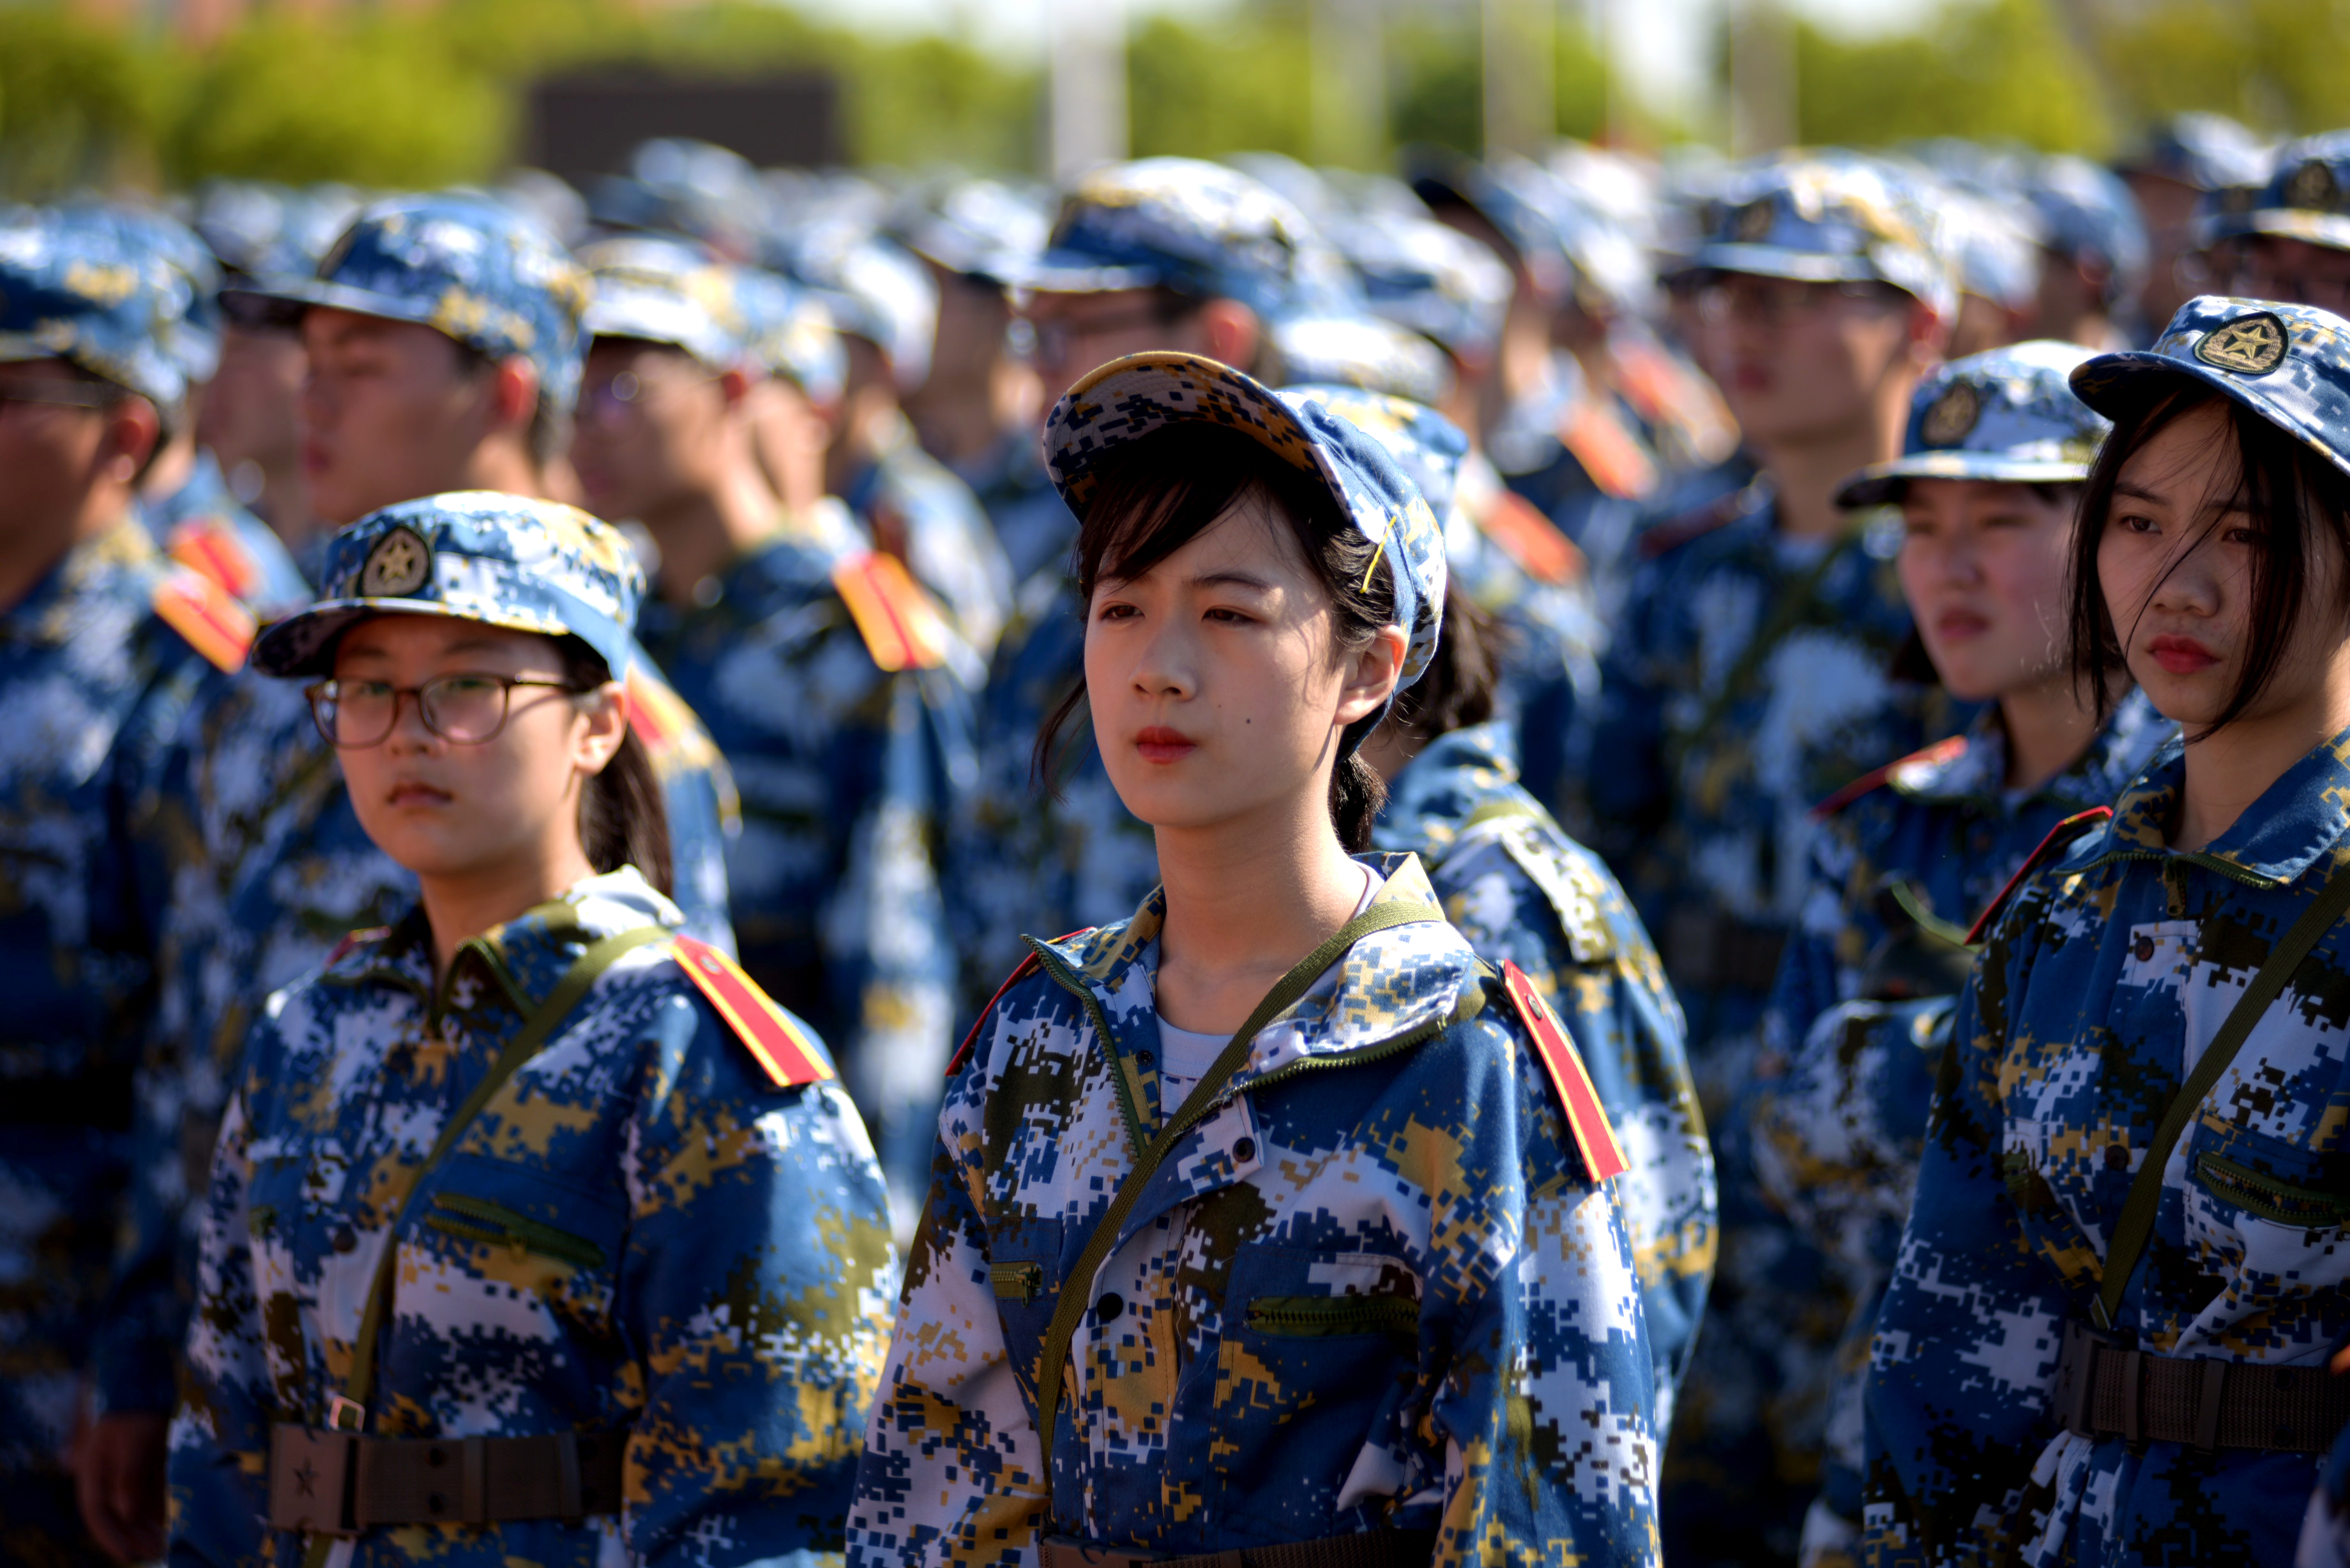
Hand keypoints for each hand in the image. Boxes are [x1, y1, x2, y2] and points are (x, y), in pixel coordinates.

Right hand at [75, 1411, 168, 1562]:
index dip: (110, 1537)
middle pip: (115, 1513)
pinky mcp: (143, 1461)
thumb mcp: (134, 1443)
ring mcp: (123, 1468)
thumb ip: (129, 1478)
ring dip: (145, 1525)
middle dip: (132, 1536)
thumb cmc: (135, 1410)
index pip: (96, 1513)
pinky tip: (168, 1521)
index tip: (127, 1556)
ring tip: (164, 1544)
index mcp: (93, 1470)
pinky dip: (155, 1506)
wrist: (142, 1379)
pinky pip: (146, 1491)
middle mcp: (106, 1473)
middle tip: (154, 1554)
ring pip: (131, 1504)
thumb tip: (125, 1513)